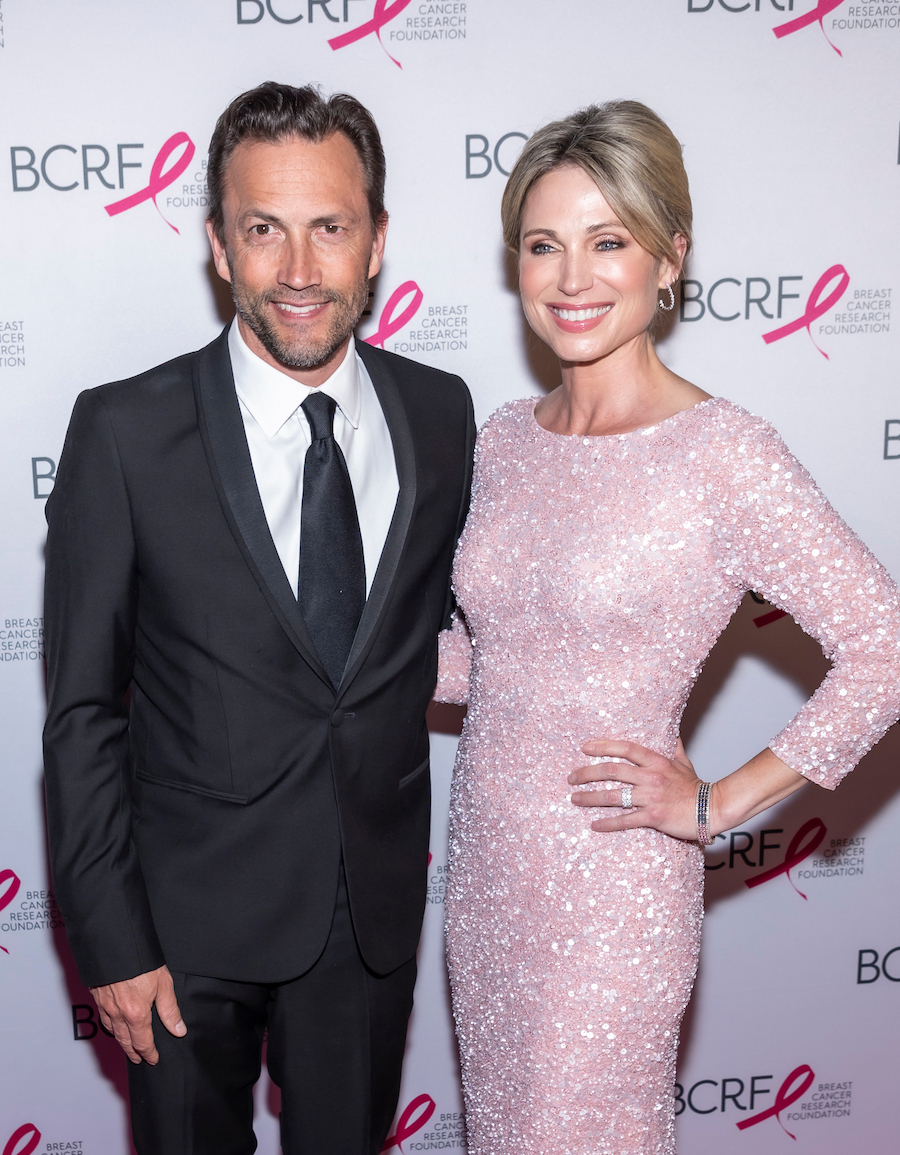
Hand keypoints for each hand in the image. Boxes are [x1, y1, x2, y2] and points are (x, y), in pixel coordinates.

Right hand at [90, 964, 185, 1064]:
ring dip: (122, 1042)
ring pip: (113, 1032)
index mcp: (136, 1014)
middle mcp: (119, 1014)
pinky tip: (114, 1026)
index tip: (153, 1059)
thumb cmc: (140, 961)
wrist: (116, 944)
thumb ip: (170, 1010)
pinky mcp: (97, 997)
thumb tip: (178, 1030)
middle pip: (126, 1041)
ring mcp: (106, 1006)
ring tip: (128, 1047)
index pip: (143, 1043)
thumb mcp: (163, 983)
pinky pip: (103, 1019)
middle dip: (133, 1052)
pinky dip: (110, 1028)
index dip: (149, 1053)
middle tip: (139, 1059)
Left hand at [568, 737, 702, 841]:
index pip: (625, 748)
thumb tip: (670, 730)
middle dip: (587, 773)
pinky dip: (607, 823)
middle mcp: (651, 777)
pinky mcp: (654, 817)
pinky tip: (594, 825)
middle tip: (571, 778)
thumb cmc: (696, 786)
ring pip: (613, 796)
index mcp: (656, 762)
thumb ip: (672, 746)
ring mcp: (651, 797)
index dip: (603, 746)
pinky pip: (625, 820)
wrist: (713, 808)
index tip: (584, 748)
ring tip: (575, 799)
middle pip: (612, 771)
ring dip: (590, 798)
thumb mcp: (683, 762)